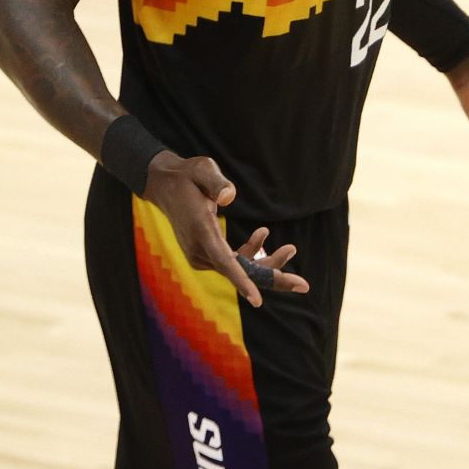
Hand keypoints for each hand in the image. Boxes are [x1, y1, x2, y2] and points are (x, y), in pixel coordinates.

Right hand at [141, 153, 309, 305]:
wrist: (165, 184)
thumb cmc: (187, 175)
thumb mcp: (201, 168)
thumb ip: (215, 181)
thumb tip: (230, 196)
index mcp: (201, 230)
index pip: (223, 261)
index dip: (242, 280)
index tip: (257, 300)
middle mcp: (199, 248)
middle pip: (238, 271)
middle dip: (271, 277)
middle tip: (303, 285)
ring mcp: (201, 254)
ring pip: (238, 268)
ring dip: (266, 262)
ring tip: (291, 248)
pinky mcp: (205, 253)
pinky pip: (232, 262)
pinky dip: (251, 253)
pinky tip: (262, 234)